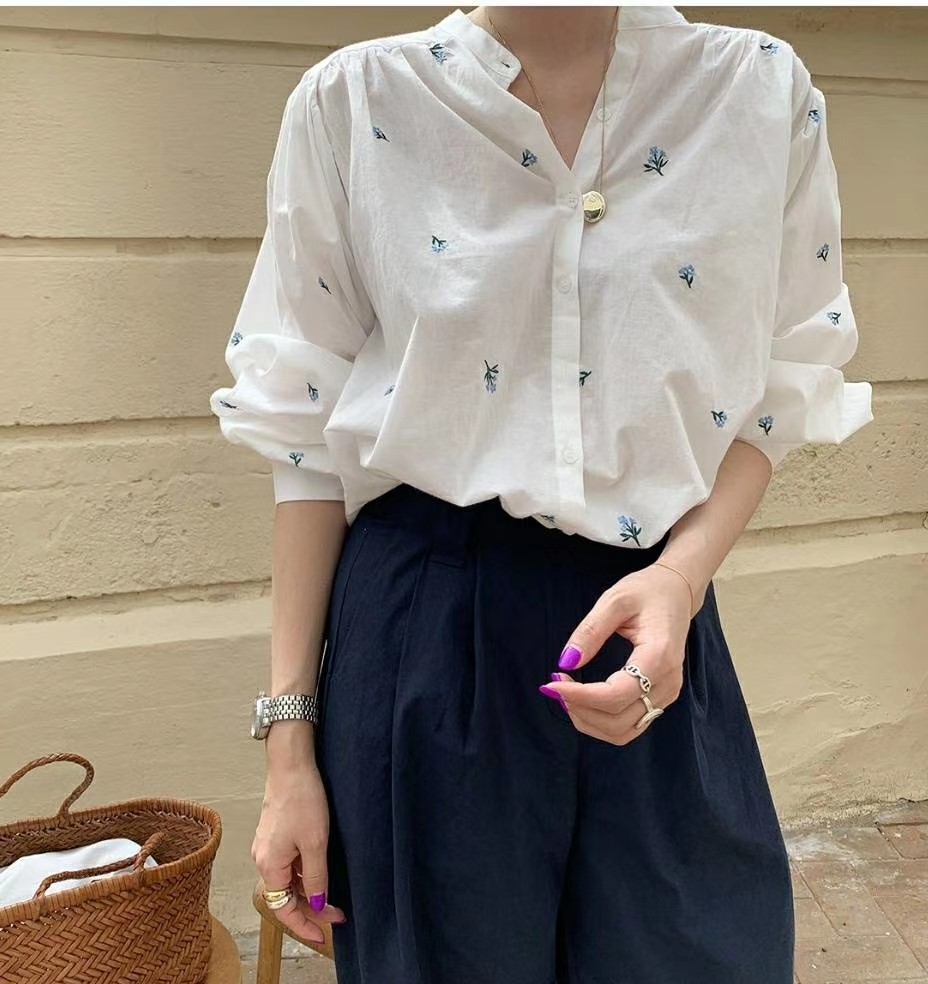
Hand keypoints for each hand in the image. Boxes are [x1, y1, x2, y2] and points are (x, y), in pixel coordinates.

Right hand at [251, 756, 346, 942]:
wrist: (290, 765)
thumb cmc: (301, 799)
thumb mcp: (315, 842)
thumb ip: (315, 877)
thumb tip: (317, 904)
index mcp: (268, 866)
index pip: (283, 910)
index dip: (304, 926)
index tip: (324, 936)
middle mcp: (262, 859)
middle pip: (284, 897)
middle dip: (310, 909)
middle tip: (337, 915)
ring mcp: (267, 846)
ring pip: (286, 881)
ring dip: (307, 891)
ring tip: (332, 897)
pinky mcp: (273, 834)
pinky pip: (287, 865)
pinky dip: (302, 874)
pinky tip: (319, 872)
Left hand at [539, 563, 693, 745]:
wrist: (677, 593)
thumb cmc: (647, 591)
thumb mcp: (615, 599)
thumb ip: (591, 630)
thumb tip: (567, 661)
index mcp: (659, 656)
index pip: (616, 695)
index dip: (581, 696)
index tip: (551, 684)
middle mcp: (667, 683)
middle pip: (618, 720)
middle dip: (580, 709)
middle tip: (554, 686)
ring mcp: (667, 694)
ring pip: (623, 731)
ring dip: (588, 721)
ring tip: (566, 694)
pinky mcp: (660, 699)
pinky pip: (629, 726)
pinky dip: (601, 721)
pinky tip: (582, 701)